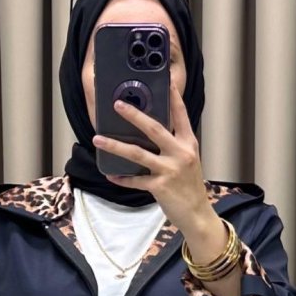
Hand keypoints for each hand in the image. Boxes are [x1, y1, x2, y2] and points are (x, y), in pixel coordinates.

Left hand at [91, 81, 209, 235]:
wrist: (197, 214)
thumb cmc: (190, 186)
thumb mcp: (188, 160)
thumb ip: (174, 145)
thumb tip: (150, 132)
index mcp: (188, 143)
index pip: (181, 115)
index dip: (173, 97)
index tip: (166, 80)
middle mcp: (180, 153)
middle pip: (154, 128)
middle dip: (134, 115)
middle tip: (117, 104)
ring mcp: (170, 170)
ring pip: (138, 153)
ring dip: (115, 145)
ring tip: (98, 139)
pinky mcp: (160, 186)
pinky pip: (136, 180)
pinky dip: (122, 178)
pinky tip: (111, 175)